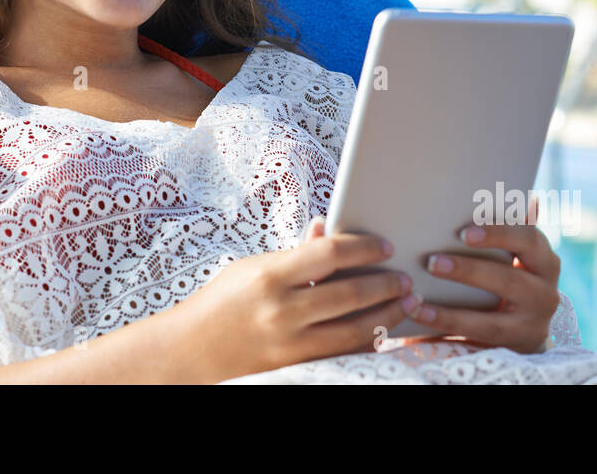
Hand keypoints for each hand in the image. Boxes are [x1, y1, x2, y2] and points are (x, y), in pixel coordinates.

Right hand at [175, 217, 417, 381]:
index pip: (329, 254)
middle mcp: (281, 310)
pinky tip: (383, 331)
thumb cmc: (221, 301)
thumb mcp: (252, 267)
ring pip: (353, 330)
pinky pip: (342, 354)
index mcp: (270, 276)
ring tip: (406, 304)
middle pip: (350, 294)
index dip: (363, 247)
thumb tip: (327, 230)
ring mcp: (289, 343)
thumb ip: (295, 253)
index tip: (384, 246)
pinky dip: (367, 342)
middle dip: (386, 285)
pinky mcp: (294, 367)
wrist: (190, 350)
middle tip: (406, 278)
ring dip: (387, 315)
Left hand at [405, 196, 559, 354]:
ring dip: (453, 307)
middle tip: (431, 261)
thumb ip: (510, 227)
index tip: (463, 231)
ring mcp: (534, 323)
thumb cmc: (505, 274)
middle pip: (511, 280)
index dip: (498, 233)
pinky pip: (478, 337)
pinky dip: (446, 323)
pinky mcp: (517, 346)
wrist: (522, 327)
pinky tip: (418, 313)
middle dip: (469, 271)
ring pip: (495, 316)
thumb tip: (528, 199)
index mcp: (542, 258)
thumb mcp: (513, 251)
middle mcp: (546, 291)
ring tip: (415, 294)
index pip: (528, 239)